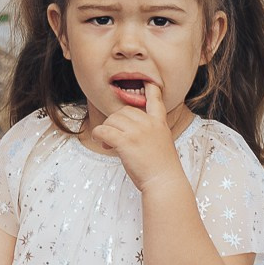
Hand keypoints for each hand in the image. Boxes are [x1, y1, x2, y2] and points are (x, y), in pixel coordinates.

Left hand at [94, 78, 186, 193]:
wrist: (165, 182)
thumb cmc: (162, 169)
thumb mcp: (163, 144)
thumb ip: (150, 133)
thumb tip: (129, 132)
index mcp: (159, 123)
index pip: (155, 100)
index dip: (150, 89)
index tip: (147, 81)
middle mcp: (148, 124)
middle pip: (124, 111)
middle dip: (115, 123)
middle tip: (115, 138)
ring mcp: (137, 132)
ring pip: (112, 120)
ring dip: (107, 130)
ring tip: (109, 145)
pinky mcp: (126, 142)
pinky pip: (104, 131)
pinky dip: (98, 135)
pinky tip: (102, 143)